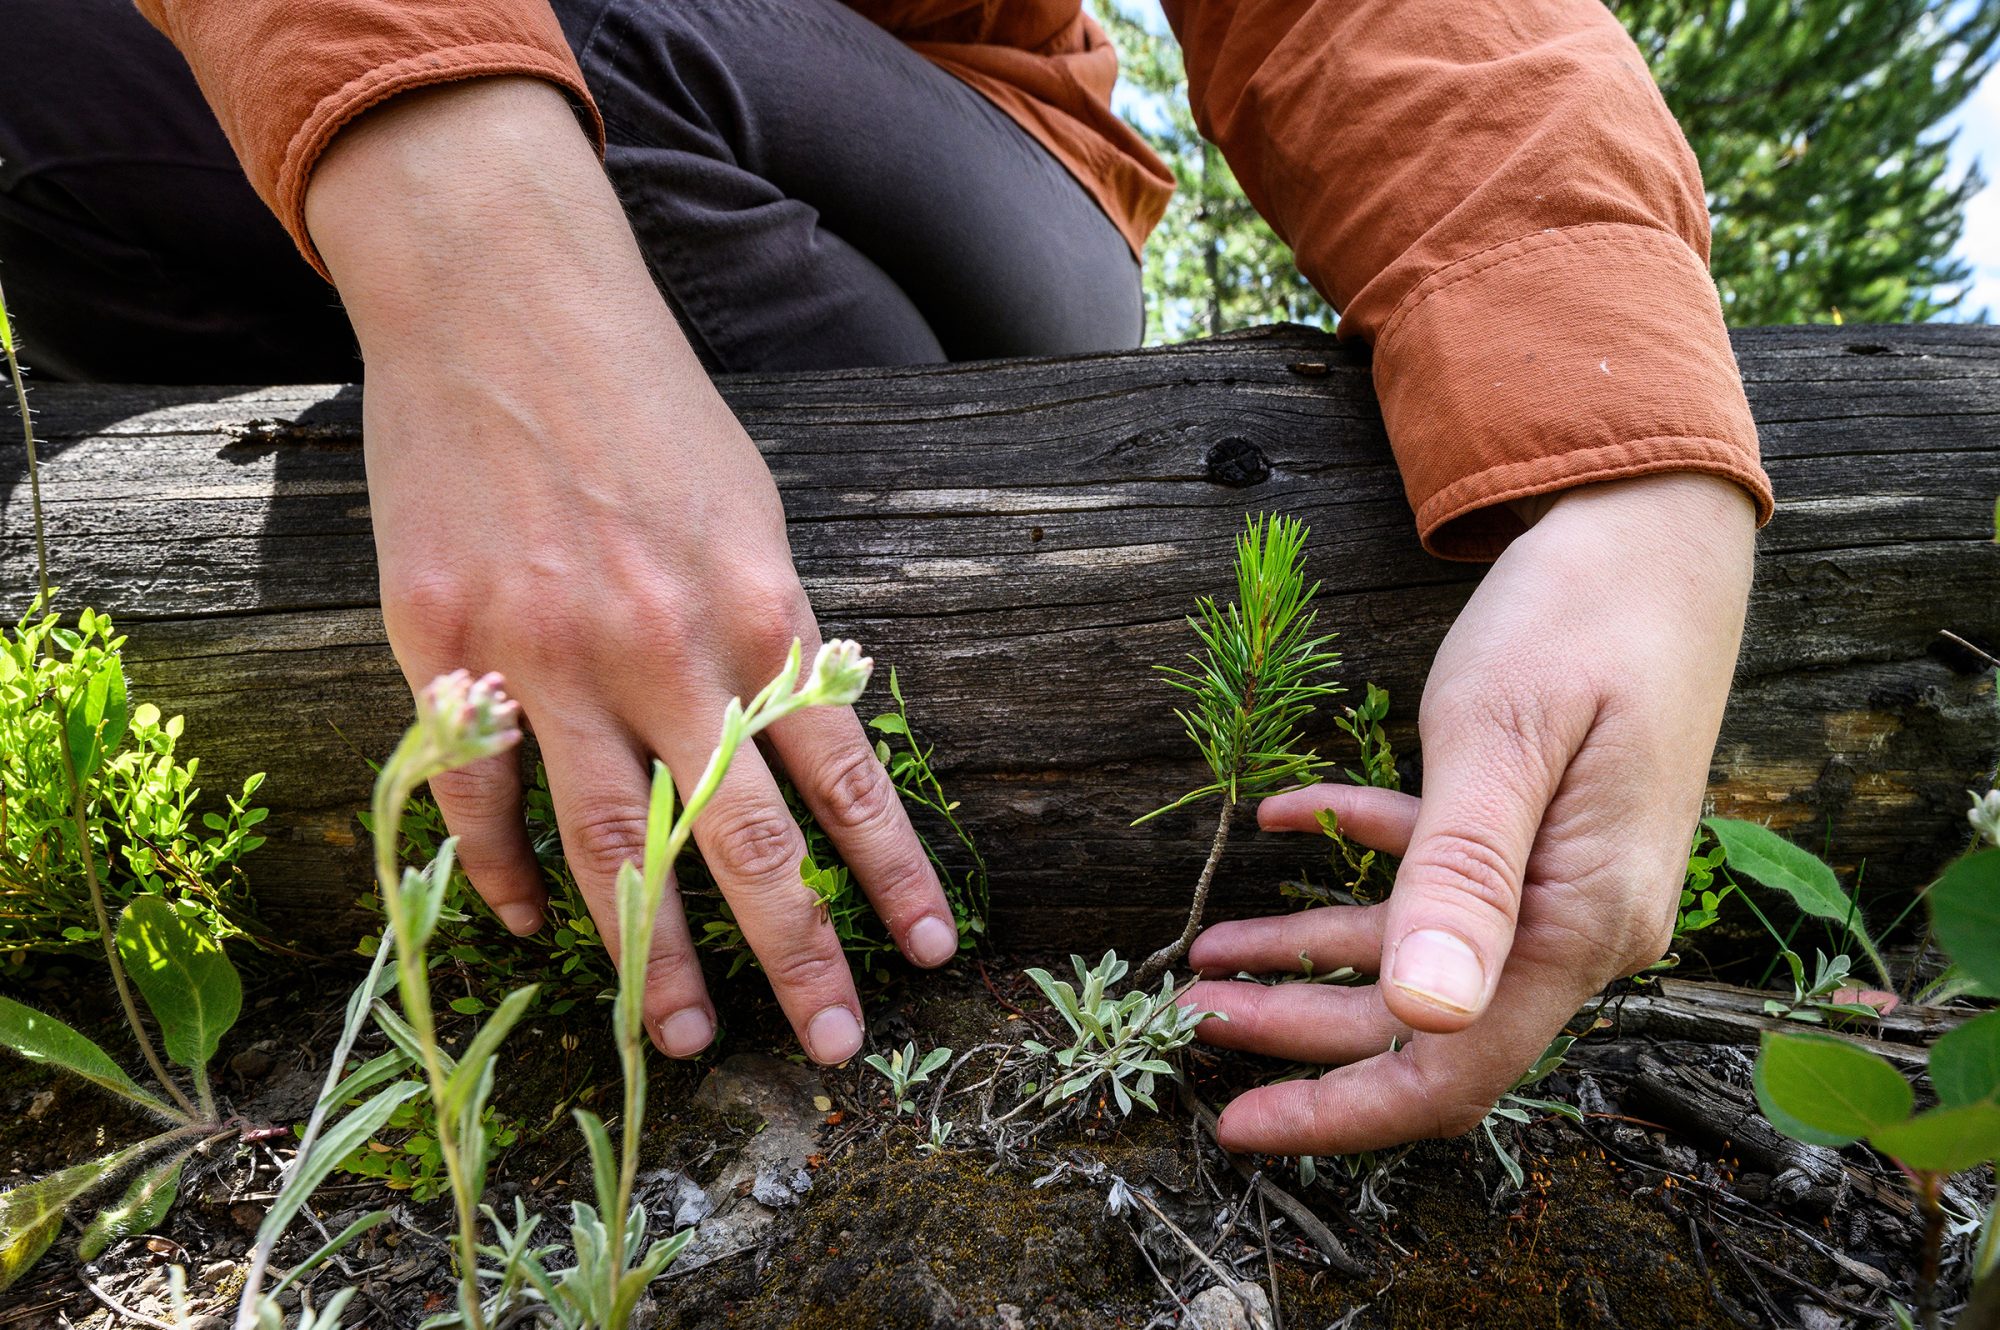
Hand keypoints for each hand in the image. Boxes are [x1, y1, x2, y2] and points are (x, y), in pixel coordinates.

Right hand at [306, 79, 957, 1064]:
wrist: (502, 297)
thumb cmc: (645, 400)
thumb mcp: (750, 505)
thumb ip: (769, 629)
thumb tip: (791, 748)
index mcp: (754, 604)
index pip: (842, 773)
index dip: (889, 870)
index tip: (930, 949)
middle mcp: (658, 645)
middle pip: (736, 838)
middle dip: (795, 953)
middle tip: (831, 1047)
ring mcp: (544, 652)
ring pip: (608, 844)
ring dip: (652, 955)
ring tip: (685, 1038)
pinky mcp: (443, 646)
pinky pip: (478, 796)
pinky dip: (502, 872)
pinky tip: (530, 927)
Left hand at [1183, 472, 1755, 1152]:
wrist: (1654, 527)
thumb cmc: (1579, 617)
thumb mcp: (1499, 740)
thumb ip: (1461, 879)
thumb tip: (1426, 1014)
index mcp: (1579, 924)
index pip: (1451, 1069)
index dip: (1339, 1110)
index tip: (1236, 1126)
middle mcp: (1581, 925)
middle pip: (1420, 1024)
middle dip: (1298, 1028)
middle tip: (1186, 1013)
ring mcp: (1565, 883)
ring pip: (1417, 956)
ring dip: (1311, 954)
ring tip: (1208, 949)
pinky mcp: (1544, 837)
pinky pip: (1436, 879)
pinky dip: (1359, 860)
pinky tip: (1287, 819)